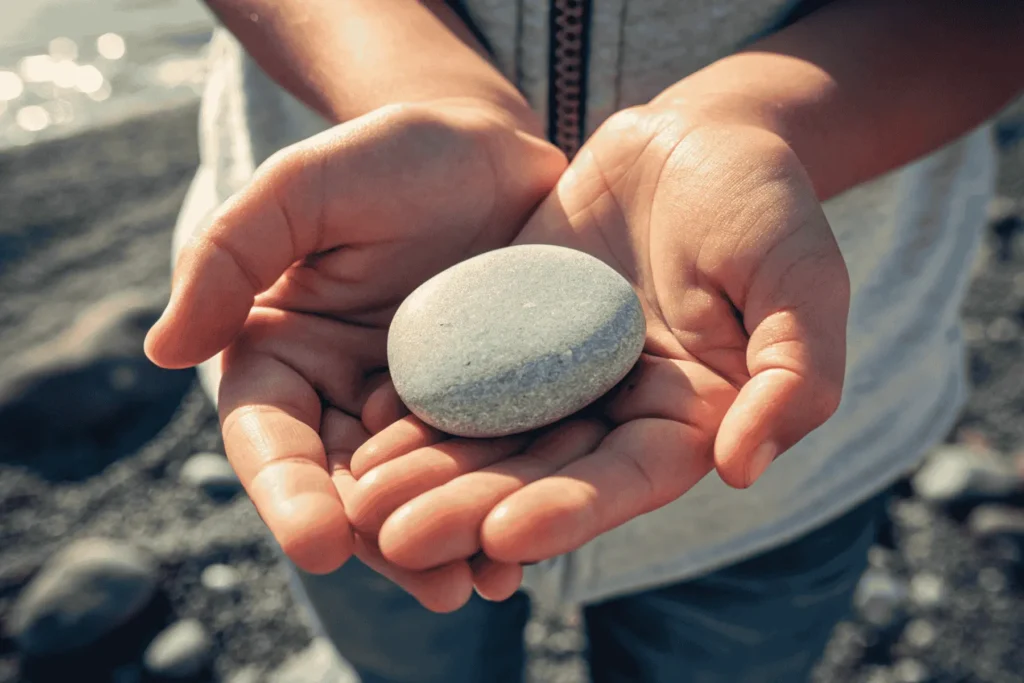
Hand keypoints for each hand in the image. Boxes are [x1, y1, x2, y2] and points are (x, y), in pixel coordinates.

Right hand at [144, 98, 565, 609]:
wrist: (490, 152)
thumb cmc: (393, 155)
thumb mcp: (306, 186)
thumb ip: (229, 254)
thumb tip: (162, 350)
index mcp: (286, 353)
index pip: (273, 436)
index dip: (290, 492)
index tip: (318, 541)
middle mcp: (346, 394)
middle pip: (351, 485)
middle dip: (384, 539)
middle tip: (431, 583)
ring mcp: (421, 408)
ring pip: (421, 490)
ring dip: (446, 541)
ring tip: (480, 582)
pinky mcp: (488, 405)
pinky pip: (490, 463)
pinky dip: (504, 504)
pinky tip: (529, 544)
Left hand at [350, 102, 849, 573]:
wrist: (690, 139)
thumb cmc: (760, 199)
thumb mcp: (802, 274)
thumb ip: (795, 373)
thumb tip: (743, 467)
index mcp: (687, 419)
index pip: (626, 482)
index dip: (569, 512)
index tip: (503, 535)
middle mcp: (615, 412)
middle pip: (539, 476)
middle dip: (469, 508)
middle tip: (394, 536)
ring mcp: (557, 376)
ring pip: (488, 438)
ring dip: (426, 473)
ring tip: (360, 499)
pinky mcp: (511, 336)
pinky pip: (462, 378)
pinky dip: (416, 409)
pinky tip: (360, 431)